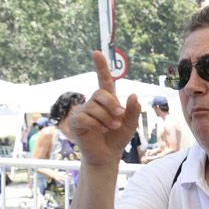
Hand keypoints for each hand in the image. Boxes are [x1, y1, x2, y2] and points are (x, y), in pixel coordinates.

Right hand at [69, 51, 141, 166]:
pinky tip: (101, 130)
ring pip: (93, 106)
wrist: (108, 156)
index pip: (104, 80)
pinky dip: (96, 124)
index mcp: (107, 101)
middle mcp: (93, 103)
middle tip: (119, 119)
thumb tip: (132, 95)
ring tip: (111, 128)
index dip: (101, 66)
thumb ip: (132, 110)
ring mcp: (82, 112)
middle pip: (100, 93)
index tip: (96, 53)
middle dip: (112, 105)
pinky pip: (85, 117)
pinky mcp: (75, 122)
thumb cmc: (117, 139)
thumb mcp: (130, 124)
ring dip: (106, 118)